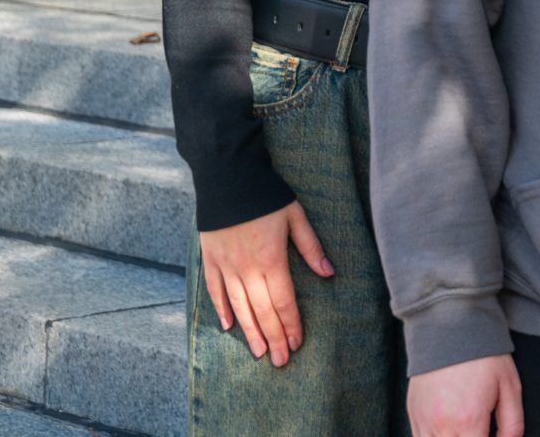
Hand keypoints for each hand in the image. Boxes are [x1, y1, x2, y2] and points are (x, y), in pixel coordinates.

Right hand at [196, 200, 331, 365]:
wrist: (228, 177)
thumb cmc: (267, 195)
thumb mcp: (296, 216)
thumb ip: (311, 247)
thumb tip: (329, 273)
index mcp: (271, 259)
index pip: (283, 301)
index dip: (292, 324)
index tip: (298, 343)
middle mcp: (246, 269)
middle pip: (262, 311)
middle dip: (274, 338)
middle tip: (280, 361)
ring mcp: (225, 266)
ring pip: (239, 307)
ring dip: (250, 332)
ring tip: (259, 352)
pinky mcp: (210, 260)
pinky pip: (214, 291)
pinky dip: (222, 310)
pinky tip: (228, 326)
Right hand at [409, 354, 523, 436]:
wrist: (451, 325)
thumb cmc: (483, 355)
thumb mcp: (510, 387)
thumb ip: (512, 423)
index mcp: (468, 421)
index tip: (490, 435)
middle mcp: (441, 426)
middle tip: (479, 430)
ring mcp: (423, 422)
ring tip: (464, 429)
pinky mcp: (413, 415)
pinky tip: (450, 430)